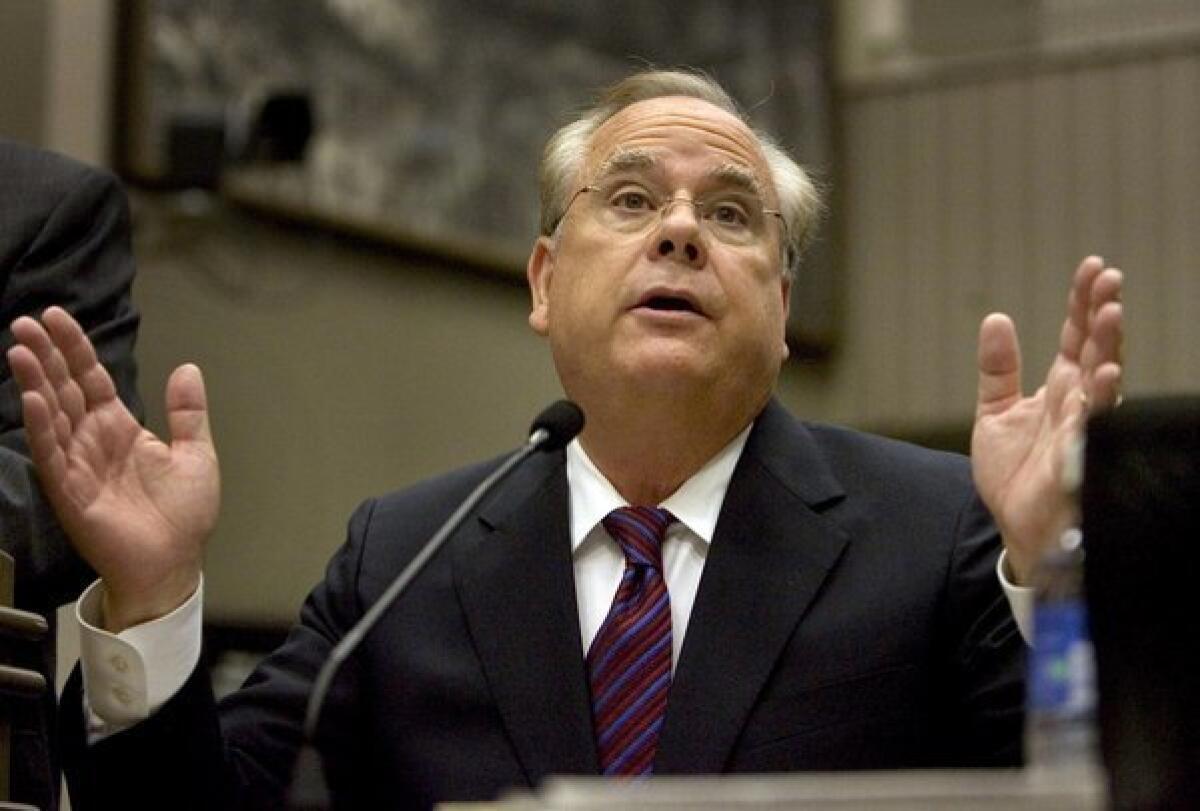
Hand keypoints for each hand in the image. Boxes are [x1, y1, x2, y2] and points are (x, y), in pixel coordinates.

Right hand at [7, 307, 219, 630]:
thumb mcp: (196, 453)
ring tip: (19, 350)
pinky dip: (42, 427)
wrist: (174, 562)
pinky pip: (52, 454)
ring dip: (35, 383)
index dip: (74, 348)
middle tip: (24, 322)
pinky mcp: (70, 491)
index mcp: (120, 428)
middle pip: (64, 389)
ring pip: (51, 415)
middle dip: (44, 356)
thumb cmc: (184, 514)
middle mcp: (93, 440)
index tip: (56, 317)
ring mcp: (77, 464)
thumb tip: (188, 368)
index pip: (91, 378)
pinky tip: (33, 399)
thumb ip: (188, 412)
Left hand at [972, 256, 1122, 584]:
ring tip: (1110, 313)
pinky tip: (1104, 374)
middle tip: (1109, 278)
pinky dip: (1099, 399)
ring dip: (1109, 346)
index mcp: (1060, 386)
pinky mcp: (1080, 456)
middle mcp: (1078, 401)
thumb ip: (997, 369)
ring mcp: (1083, 427)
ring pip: (1103, 379)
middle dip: (1104, 313)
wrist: (1014, 524)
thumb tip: (995, 318)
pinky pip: (1094, 425)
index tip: (1092, 266)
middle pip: (1097, 348)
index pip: (1076, 335)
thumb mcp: (994, 412)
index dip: (1083, 301)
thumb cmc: (1013, 473)